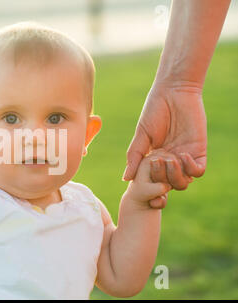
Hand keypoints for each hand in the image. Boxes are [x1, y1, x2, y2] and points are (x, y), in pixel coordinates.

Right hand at [123, 82, 206, 203]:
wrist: (174, 93)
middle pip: (168, 186)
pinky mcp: (199, 150)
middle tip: (156, 161)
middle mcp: (170, 162)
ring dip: (174, 176)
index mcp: (155, 160)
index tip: (143, 182)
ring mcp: (185, 157)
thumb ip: (135, 157)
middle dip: (161, 179)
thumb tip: (126, 179)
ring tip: (169, 158)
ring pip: (184, 182)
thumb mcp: (141, 136)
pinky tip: (181, 154)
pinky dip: (190, 168)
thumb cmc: (154, 111)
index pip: (154, 183)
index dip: (150, 187)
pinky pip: (198, 171)